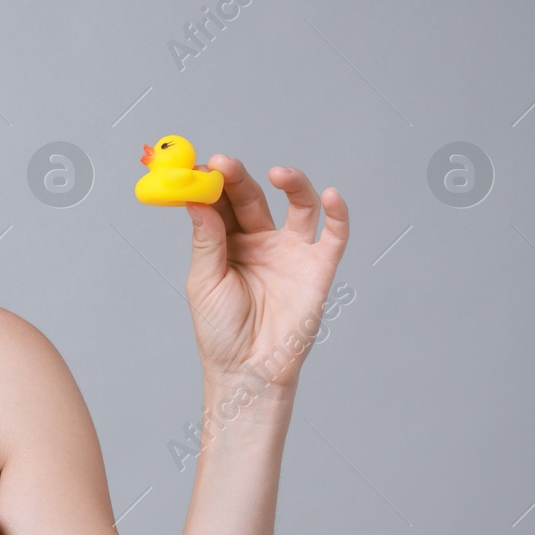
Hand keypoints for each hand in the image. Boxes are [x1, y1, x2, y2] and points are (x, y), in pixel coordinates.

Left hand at [183, 156, 348, 390]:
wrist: (248, 371)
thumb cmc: (220, 332)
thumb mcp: (204, 282)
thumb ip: (206, 240)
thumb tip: (197, 199)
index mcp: (226, 243)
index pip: (220, 202)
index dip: (211, 183)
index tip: (199, 166)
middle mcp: (260, 241)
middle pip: (252, 197)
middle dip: (239, 178)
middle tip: (225, 163)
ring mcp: (290, 252)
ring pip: (298, 205)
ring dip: (292, 184)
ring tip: (277, 173)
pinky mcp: (318, 268)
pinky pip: (333, 235)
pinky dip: (337, 213)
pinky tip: (330, 195)